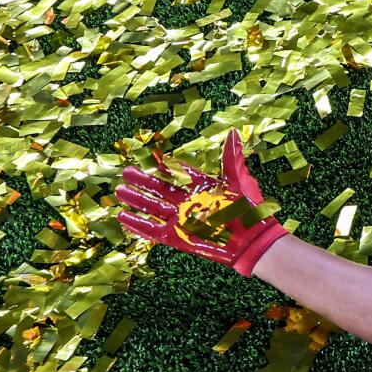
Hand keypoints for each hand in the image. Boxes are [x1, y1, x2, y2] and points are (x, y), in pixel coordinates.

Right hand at [115, 129, 289, 276]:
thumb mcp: (239, 180)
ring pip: (154, 208)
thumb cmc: (248, 209)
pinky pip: (155, 231)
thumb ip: (232, 157)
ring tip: (119, 191)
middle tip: (126, 173)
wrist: (252, 239)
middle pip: (162, 190)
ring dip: (137, 201)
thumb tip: (233, 132)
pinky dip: (139, 225)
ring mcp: (184, 221)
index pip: (181, 175)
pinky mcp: (179, 238)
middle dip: (144, 182)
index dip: (167, 168)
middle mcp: (191, 203)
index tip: (152, 160)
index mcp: (204, 188)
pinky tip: (124, 218)